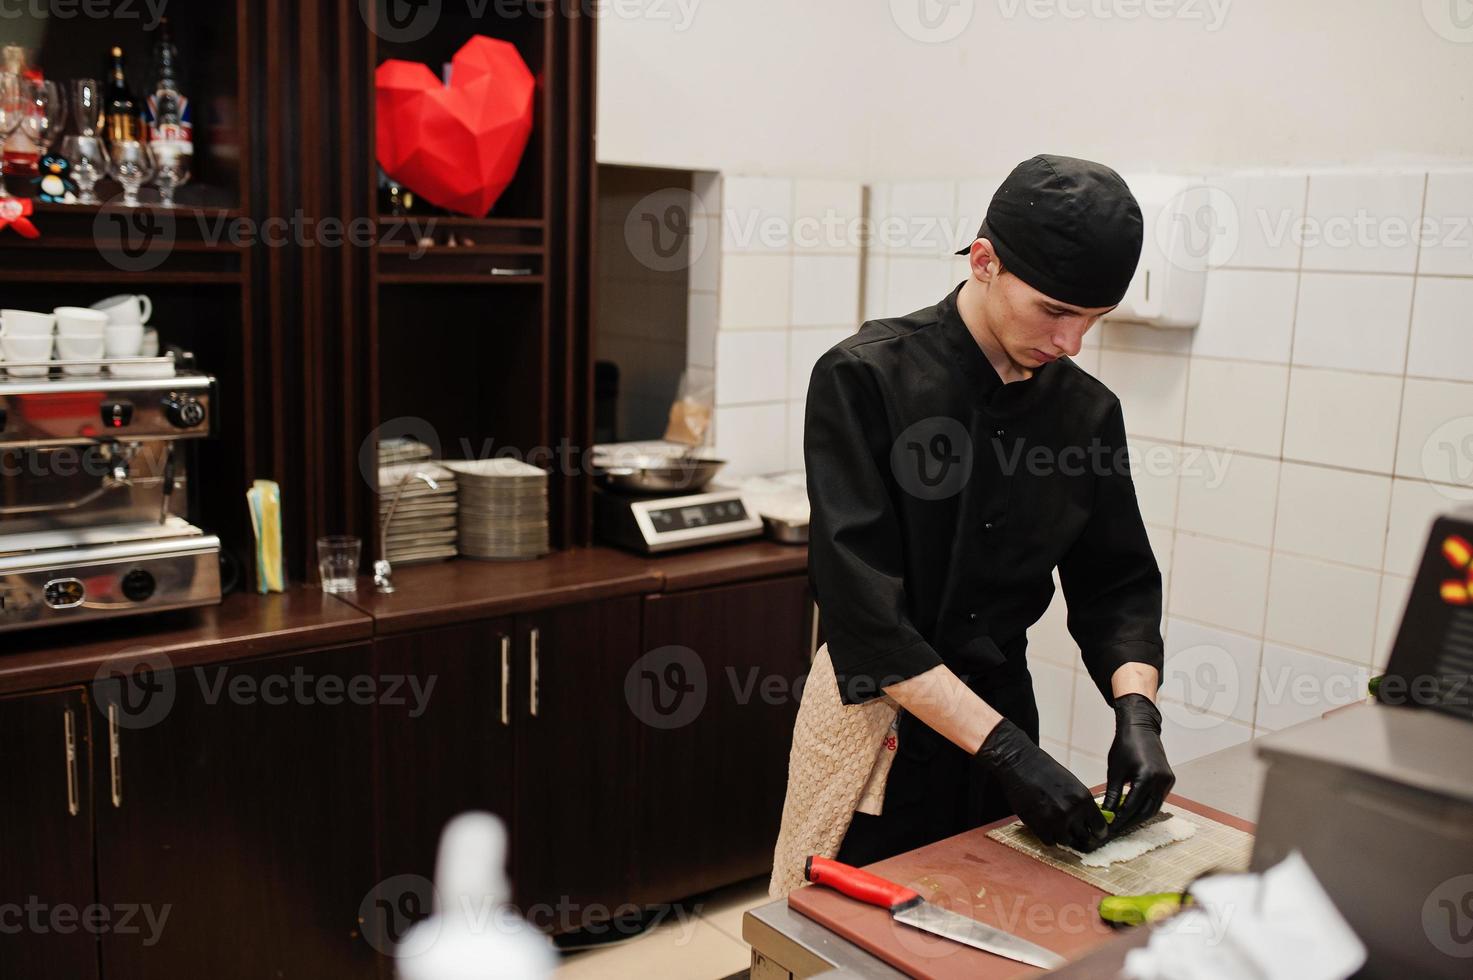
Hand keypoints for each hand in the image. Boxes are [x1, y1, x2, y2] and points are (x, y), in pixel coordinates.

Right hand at [974, 719, 1106, 851]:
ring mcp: (1055, 822)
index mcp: (1084, 799)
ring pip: (1067, 842)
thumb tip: (1090, 823)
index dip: (1097, 831)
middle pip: (1085, 838)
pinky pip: (1050, 842)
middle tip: (1074, 830)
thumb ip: (1082, 804)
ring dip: (1063, 836)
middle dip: (1080, 835)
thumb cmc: (1045, 771)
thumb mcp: (1072, 784)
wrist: (1019, 764)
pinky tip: (1045, 824)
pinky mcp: (1038, 827)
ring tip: (1056, 823)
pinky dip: (1048, 836)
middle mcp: (1072, 812)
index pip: (1100, 828)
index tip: (1093, 832)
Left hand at [1101, 693, 1174, 835]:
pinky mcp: (1169, 780)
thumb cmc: (1125, 746)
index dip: (1120, 819)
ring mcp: (1168, 781)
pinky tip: (1133, 811)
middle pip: (1146, 811)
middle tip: (1115, 830)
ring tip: (1123, 823)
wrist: (1141, 728)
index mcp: (1146, 777)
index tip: (1109, 828)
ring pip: (1154, 807)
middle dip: (1130, 822)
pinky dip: (1146, 807)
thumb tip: (1107, 814)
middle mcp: (1161, 780)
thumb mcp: (1115, 771)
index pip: (1132, 806)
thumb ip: (1112, 794)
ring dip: (1139, 817)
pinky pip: (1158, 799)